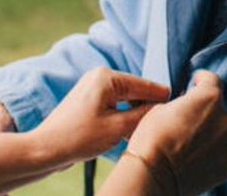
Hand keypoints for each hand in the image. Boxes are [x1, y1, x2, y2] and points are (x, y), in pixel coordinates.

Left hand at [30, 67, 170, 165]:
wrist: (46, 149)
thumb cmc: (79, 137)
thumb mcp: (118, 127)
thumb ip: (143, 115)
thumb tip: (161, 107)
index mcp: (107, 77)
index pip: (144, 85)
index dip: (162, 96)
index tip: (180, 104)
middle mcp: (99, 76)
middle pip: (135, 90)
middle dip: (148, 105)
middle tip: (166, 119)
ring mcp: (91, 87)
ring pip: (125, 98)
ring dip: (135, 112)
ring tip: (149, 127)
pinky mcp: (87, 101)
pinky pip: (113, 104)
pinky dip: (123, 114)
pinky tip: (130, 129)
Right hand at [125, 70, 226, 195]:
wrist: (153, 176)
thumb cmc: (152, 140)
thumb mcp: (162, 108)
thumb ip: (183, 103)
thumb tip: (187, 107)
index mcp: (210, 98)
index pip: (212, 80)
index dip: (201, 81)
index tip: (196, 84)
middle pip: (222, 110)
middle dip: (208, 114)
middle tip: (190, 124)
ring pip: (226, 134)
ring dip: (213, 134)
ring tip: (192, 144)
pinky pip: (223, 154)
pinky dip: (213, 155)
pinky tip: (195, 159)